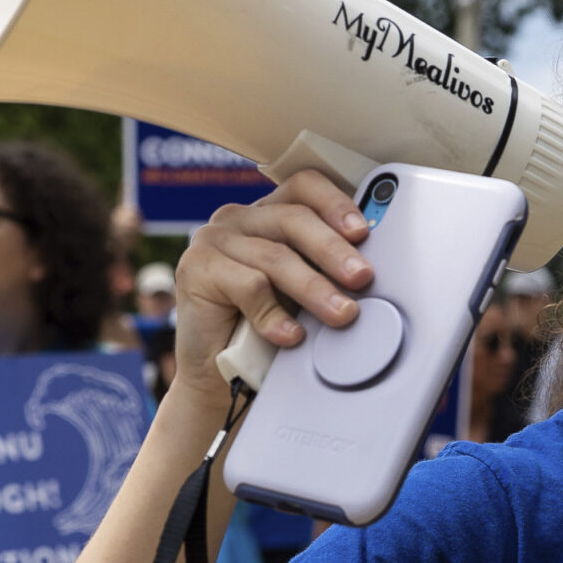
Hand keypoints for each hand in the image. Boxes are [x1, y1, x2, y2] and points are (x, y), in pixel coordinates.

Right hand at [170, 170, 374, 398]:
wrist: (219, 376)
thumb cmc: (264, 331)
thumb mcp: (302, 294)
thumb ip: (324, 271)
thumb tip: (367, 269)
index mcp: (270, 214)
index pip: (304, 186)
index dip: (335, 203)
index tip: (361, 231)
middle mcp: (240, 219)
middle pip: (294, 219)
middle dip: (333, 251)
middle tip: (361, 278)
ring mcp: (214, 240)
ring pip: (275, 257)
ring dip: (314, 288)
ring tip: (341, 314)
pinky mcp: (196, 268)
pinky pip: (247, 285)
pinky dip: (274, 314)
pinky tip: (291, 335)